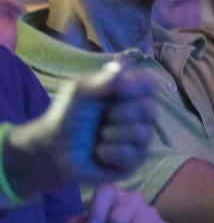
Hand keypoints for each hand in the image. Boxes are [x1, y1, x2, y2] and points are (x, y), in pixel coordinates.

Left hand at [5, 61, 155, 197]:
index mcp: (128, 94)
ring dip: (112, 135)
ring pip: (142, 133)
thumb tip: (125, 62)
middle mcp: (139, 115)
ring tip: (98, 137)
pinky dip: (110, 153)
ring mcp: (140, 139)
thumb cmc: (67, 116)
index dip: (138, 86)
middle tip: (104, 117)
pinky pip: (132, 154)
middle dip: (122, 113)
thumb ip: (103, 79)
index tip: (120, 90)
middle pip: (150, 108)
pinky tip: (99, 153)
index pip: (149, 83)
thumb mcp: (78, 92)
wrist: (53, 149)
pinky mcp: (135, 160)